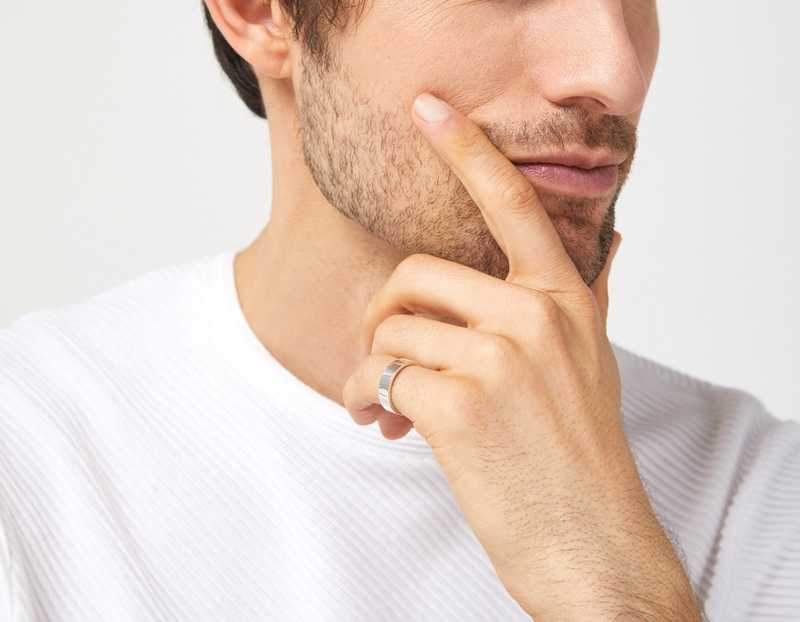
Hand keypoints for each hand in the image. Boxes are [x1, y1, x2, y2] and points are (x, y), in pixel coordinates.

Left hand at [342, 92, 701, 619]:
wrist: (592, 544)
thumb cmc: (580, 456)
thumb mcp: (592, 364)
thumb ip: (587, 299)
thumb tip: (618, 239)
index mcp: (563, 301)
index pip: (512, 204)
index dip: (469, 149)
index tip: (432, 109)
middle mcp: (534, 317)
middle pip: (414, 275)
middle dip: (382, 315)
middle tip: (379, 355)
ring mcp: (499, 359)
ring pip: (392, 329)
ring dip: (371, 368)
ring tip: (381, 405)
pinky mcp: (461, 406)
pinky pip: (385, 378)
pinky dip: (370, 402)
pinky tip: (386, 427)